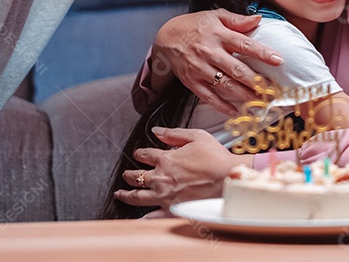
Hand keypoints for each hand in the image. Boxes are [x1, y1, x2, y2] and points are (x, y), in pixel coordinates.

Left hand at [114, 127, 249, 208]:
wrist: (228, 179)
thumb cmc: (216, 158)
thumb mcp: (196, 136)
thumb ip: (174, 133)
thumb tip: (156, 130)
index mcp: (166, 159)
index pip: (145, 155)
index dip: (139, 154)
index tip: (138, 154)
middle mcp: (161, 178)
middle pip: (136, 176)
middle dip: (129, 175)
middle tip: (126, 175)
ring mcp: (164, 195)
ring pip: (137, 196)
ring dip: (126, 194)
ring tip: (120, 194)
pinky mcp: (171, 210)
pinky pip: (151, 217)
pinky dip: (141, 218)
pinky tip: (136, 219)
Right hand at [150, 10, 281, 115]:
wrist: (166, 37)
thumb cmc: (195, 25)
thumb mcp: (216, 16)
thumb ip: (238, 20)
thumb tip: (259, 19)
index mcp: (219, 35)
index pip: (244, 44)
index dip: (262, 53)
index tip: (279, 61)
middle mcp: (210, 52)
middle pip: (237, 69)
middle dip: (257, 82)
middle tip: (273, 91)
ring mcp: (200, 69)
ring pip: (225, 85)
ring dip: (244, 95)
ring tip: (261, 102)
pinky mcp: (191, 82)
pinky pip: (208, 97)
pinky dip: (222, 106)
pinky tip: (236, 112)